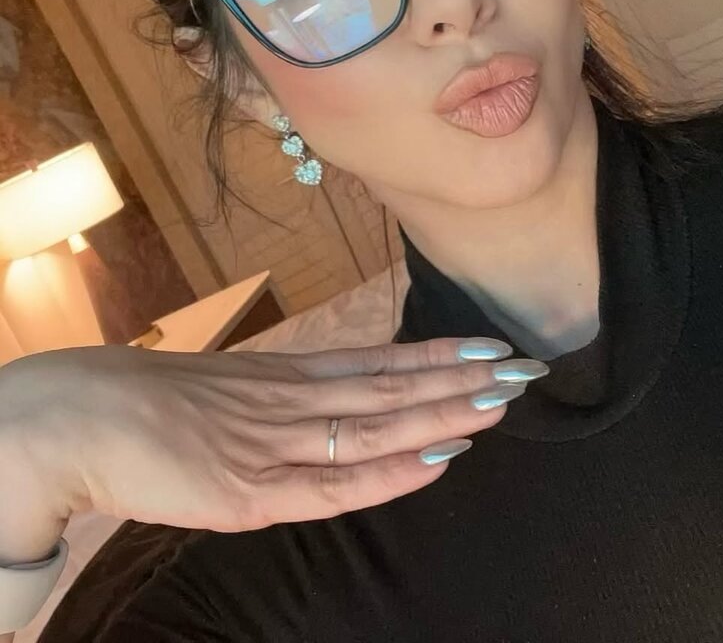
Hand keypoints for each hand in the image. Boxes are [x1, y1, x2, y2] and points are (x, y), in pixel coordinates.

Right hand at [0, 339, 545, 538]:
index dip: (438, 356)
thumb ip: (277, 400)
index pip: (379, 362)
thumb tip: (327, 404)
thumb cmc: (148, 404)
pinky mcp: (252, 491)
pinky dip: (392, 472)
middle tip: (526, 368)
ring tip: (501, 400)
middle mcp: (293, 400)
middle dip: (464, 379)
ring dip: (444, 412)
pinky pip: (336, 483)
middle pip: (393, 387)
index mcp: (286, 375)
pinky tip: (439, 458)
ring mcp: (277, 442)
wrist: (80, 418)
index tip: (489, 348)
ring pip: (379, 426)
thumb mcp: (227, 392)